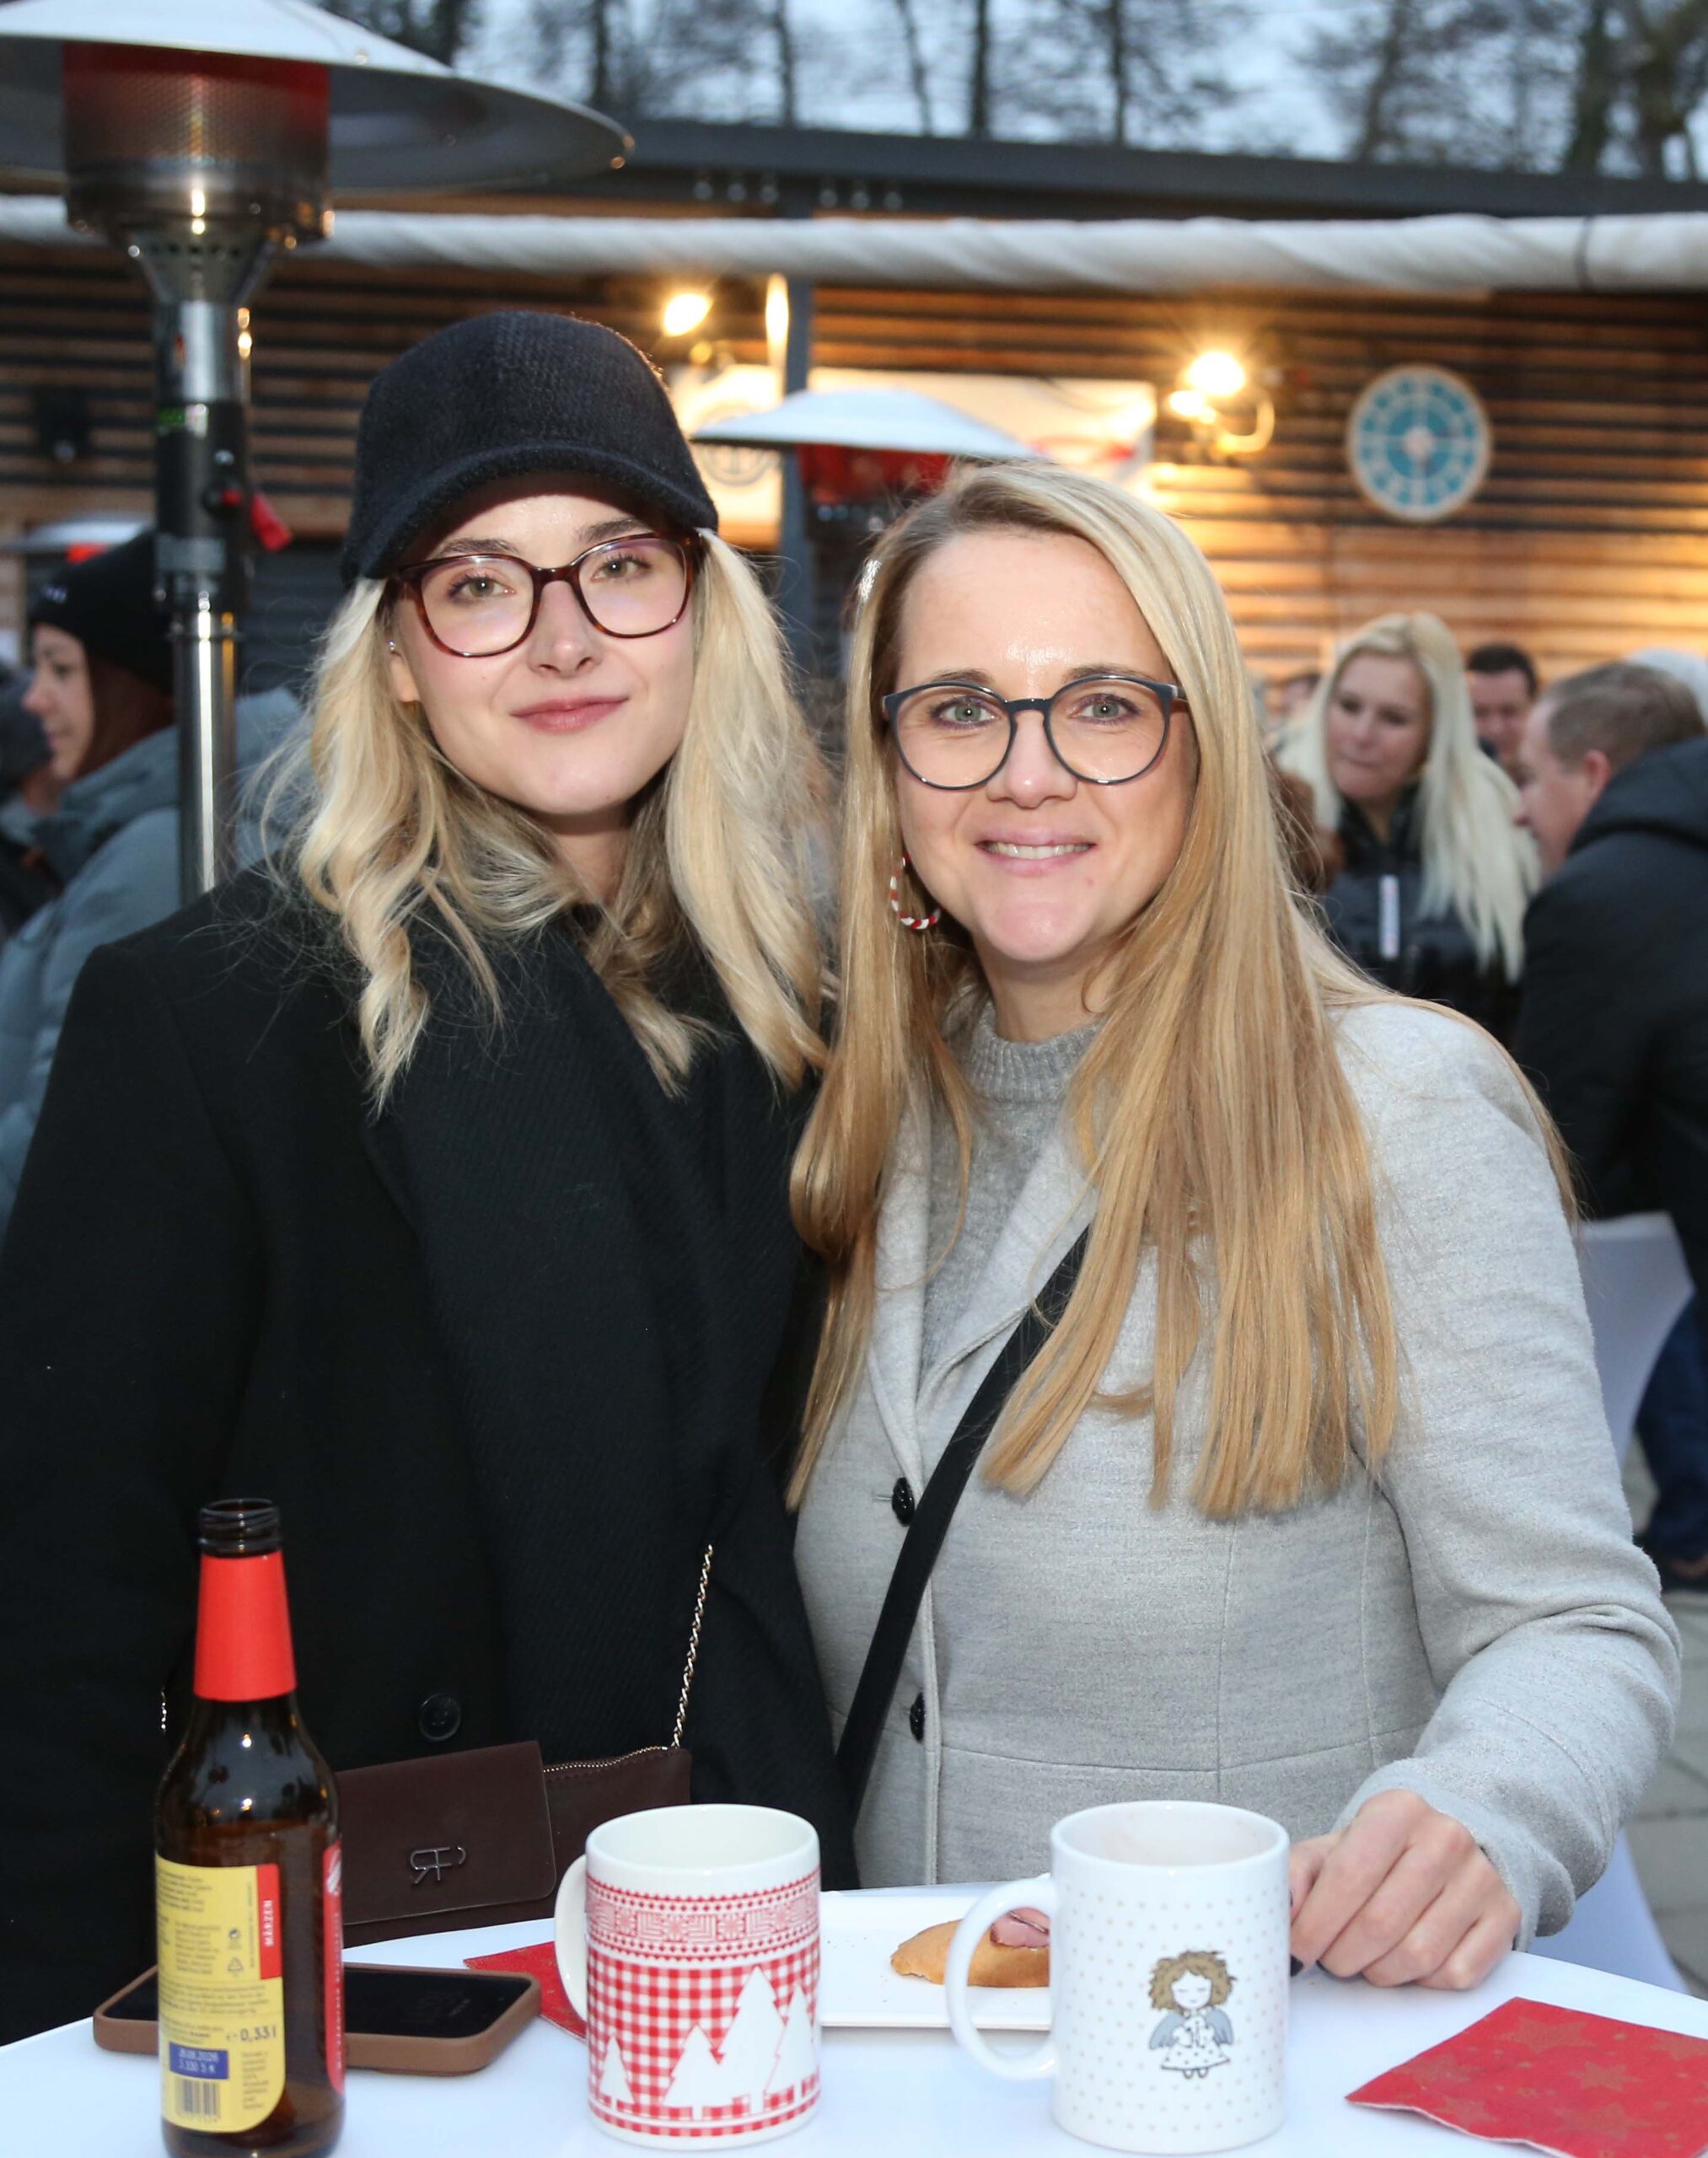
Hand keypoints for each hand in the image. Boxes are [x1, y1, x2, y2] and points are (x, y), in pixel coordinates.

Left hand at [1289, 1789, 1519, 1989]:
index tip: (1297, 1952)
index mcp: (1397, 1809)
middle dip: (1343, 1955)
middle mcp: (1446, 1837)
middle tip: (1331, 1960)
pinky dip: (1423, 1982)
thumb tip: (1278, 1912)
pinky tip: (1408, 1962)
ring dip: (1380, 1973)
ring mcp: (1482, 1877)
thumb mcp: (1333, 1850)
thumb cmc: (1378, 1856)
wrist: (1448, 1848)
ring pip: (1419, 1956)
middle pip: (1381, 1924)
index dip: (1315, 1925)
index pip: (1349, 1876)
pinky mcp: (1507, 1916)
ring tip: (1366, 1961)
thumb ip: (1296, 1874)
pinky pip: (1457, 1974)